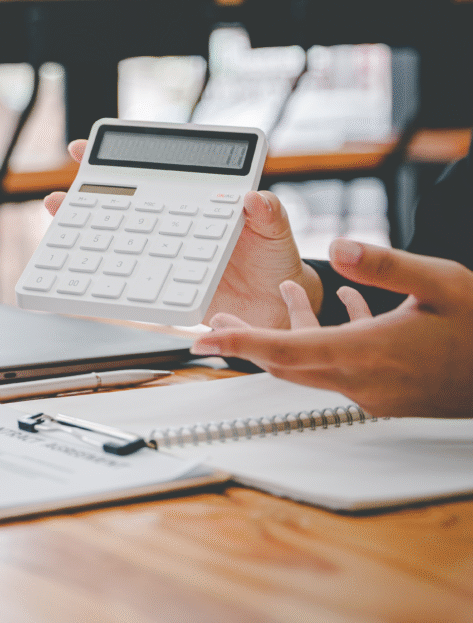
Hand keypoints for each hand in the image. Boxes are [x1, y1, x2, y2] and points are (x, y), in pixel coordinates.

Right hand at [46, 140, 322, 328]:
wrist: (274, 306)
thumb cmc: (273, 259)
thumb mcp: (275, 228)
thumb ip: (267, 211)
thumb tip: (253, 198)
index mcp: (193, 201)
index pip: (150, 174)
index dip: (115, 162)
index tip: (84, 152)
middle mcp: (171, 225)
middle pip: (121, 206)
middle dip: (84, 198)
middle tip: (58, 196)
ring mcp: (163, 254)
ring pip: (117, 240)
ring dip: (85, 234)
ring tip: (61, 225)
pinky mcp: (162, 284)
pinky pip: (130, 278)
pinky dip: (105, 275)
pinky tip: (86, 272)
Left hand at [192, 239, 472, 417]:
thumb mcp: (439, 283)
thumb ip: (383, 266)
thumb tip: (336, 247)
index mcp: (366, 354)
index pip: (284, 350)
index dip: (239, 344)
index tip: (201, 342)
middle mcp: (362, 380)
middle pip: (286, 364)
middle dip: (247, 343)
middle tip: (214, 325)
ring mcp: (375, 392)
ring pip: (312, 364)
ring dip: (287, 336)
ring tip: (275, 302)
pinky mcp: (388, 393)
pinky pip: (341, 366)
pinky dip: (327, 339)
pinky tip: (343, 308)